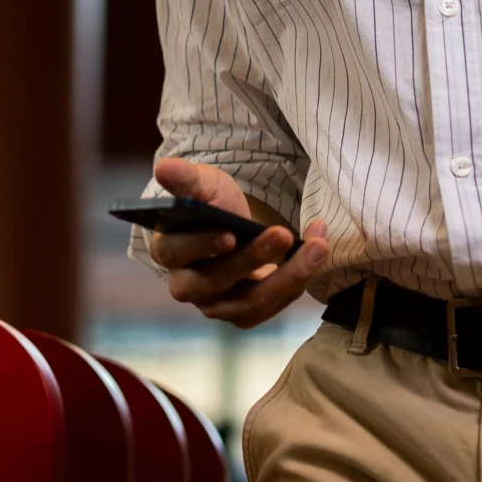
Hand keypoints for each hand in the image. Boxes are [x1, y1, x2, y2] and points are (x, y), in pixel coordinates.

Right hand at [146, 158, 331, 329]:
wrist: (232, 226)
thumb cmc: (211, 204)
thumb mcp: (202, 184)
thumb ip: (186, 179)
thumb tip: (163, 168)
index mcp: (167, 251)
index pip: (177, 253)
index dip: (202, 245)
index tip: (230, 233)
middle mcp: (186, 286)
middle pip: (217, 281)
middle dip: (254, 258)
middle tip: (283, 233)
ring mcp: (215, 306)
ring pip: (252, 301)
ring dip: (289, 276)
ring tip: (318, 246)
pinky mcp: (244, 314)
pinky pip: (273, 305)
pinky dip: (298, 280)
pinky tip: (315, 252)